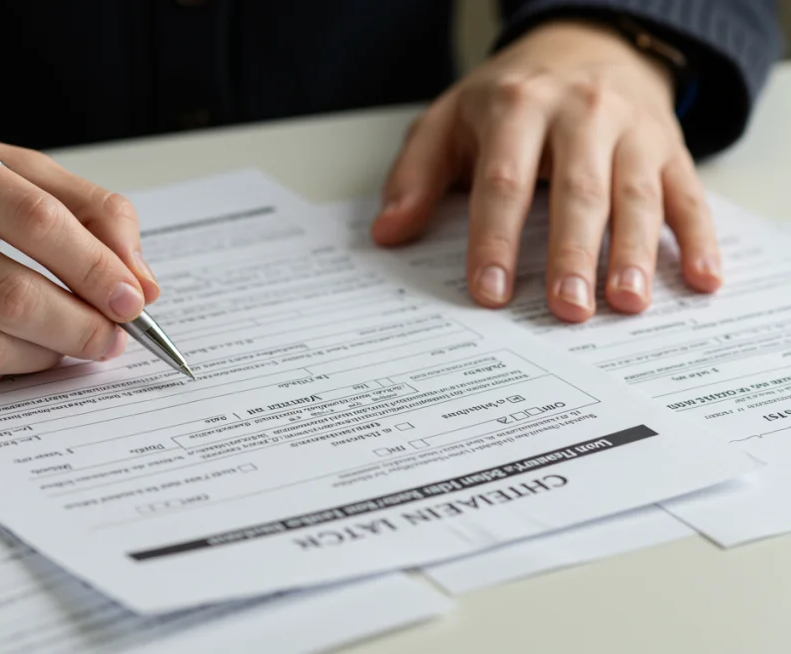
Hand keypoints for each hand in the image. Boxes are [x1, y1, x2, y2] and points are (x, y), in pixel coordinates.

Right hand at [0, 115, 157, 392]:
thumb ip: (77, 209)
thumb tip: (138, 282)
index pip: (34, 221)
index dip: (95, 268)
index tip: (132, 300)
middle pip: (8, 296)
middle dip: (78, 328)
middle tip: (111, 338)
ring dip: (43, 358)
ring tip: (67, 346)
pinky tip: (13, 354)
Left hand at [372, 19, 720, 320]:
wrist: (585, 45)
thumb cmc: (508, 97)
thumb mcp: (448, 120)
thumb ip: (415, 175)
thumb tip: (387, 233)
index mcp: (516, 109)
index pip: (503, 182)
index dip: (495, 240)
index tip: (490, 292)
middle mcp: (580, 114)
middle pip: (577, 192)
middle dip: (571, 254)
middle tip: (567, 310)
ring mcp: (631, 130)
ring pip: (636, 195)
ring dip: (634, 253)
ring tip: (626, 304)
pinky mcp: (671, 146)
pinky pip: (688, 194)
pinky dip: (699, 238)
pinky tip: (700, 279)